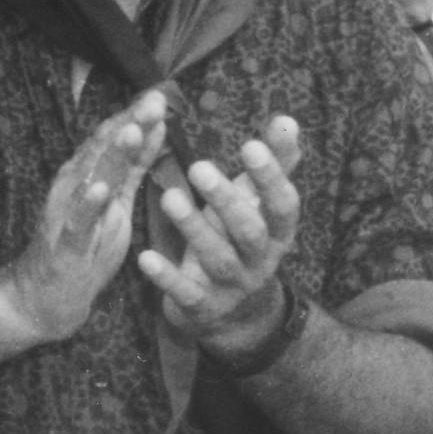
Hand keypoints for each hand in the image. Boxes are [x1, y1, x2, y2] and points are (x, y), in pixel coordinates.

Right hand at [0, 90, 167, 345]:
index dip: (136, 116)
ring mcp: (67, 212)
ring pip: (91, 177)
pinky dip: (88, 204)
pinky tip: (101, 189)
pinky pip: (78, 221)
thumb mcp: (116, 202)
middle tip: (154, 101)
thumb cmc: (86, 246)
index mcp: (89, 175)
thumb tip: (156, 128)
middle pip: (103, 148)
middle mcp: (74, 186)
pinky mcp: (66, 243)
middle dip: (129, 123)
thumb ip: (132, 167)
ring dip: (110, 153)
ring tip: (132, 130)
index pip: (114, 138)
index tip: (161, 94)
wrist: (46, 294)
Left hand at [137, 117, 303, 355]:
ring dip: (194, 229)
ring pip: (218, 259)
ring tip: (169, 197)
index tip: (251, 144)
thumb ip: (273, 165)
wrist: (233, 314)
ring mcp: (232, 286)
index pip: (283, 205)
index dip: (271, 177)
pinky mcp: (203, 307)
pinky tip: (145, 257)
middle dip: (227, 200)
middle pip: (250, 231)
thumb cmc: (241, 240)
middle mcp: (260, 261)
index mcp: (277, 233)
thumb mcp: (256, 205)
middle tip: (198, 166)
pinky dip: (167, 276)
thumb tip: (287, 119)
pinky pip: (186, 293)